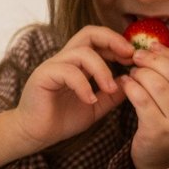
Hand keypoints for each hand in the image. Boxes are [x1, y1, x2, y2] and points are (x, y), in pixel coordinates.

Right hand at [0, 25, 133, 152]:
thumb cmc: (61, 120)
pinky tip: (90, 100)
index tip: (133, 58)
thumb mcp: (95, 107)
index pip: (98, 39)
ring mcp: (53, 66)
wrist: (35, 135)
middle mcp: (65, 59)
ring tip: (110, 89)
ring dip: (102, 70)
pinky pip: (68, 72)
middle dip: (112, 40)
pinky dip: (83, 85)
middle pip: (89, 33)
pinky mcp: (43, 76)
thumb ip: (112, 95)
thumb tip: (132, 83)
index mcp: (77, 63)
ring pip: (82, 52)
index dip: (118, 43)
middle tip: (129, 56)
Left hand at [123, 45, 168, 168]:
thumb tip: (156, 47)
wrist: (162, 168)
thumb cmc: (168, 131)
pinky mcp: (157, 131)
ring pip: (158, 84)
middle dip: (153, 60)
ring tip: (131, 73)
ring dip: (140, 73)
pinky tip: (124, 84)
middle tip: (136, 56)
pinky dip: (131, 87)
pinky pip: (142, 100)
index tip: (152, 46)